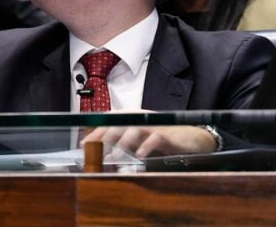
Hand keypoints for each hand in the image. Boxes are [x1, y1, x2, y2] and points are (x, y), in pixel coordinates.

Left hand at [81, 125, 218, 158]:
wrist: (191, 138)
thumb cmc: (162, 138)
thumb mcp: (140, 138)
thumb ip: (123, 141)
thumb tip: (102, 152)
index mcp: (132, 118)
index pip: (110, 122)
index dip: (96, 132)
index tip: (84, 144)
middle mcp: (140, 118)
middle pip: (118, 124)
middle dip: (104, 136)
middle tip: (93, 150)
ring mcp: (153, 125)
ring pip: (133, 130)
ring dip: (122, 143)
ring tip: (113, 156)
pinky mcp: (166, 134)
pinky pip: (154, 138)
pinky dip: (146, 146)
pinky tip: (140, 155)